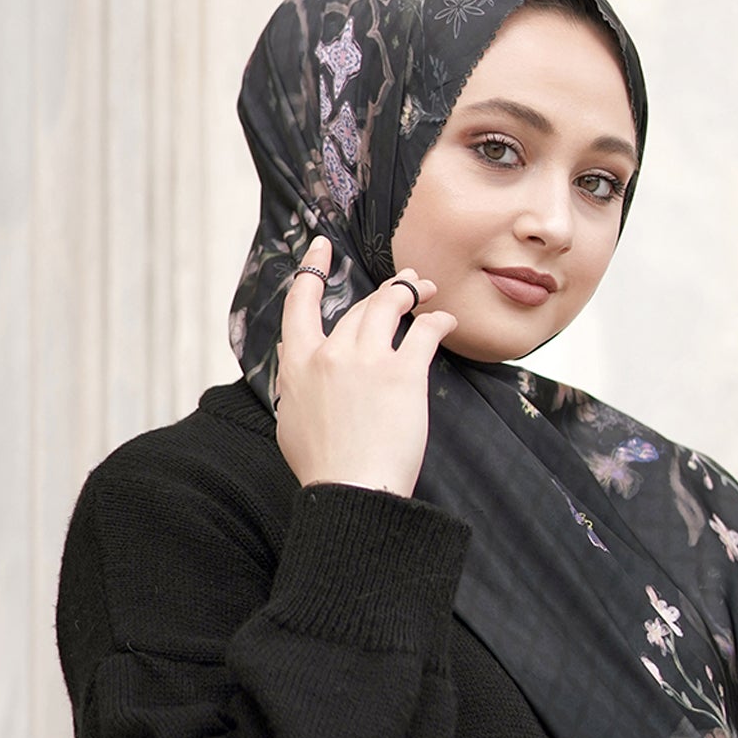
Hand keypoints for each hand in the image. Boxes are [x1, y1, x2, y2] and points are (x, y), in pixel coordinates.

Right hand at [275, 238, 455, 495]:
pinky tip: (446, 320)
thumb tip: (294, 360)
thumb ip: (295, 384)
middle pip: (358, 308)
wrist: (350, 490)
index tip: (322, 248)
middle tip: (407, 283)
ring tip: (427, 288)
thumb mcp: (291, 421)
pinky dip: (438, 321)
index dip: (312, 269)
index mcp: (298, 365)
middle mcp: (330, 354)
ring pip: (389, 305)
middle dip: (386, 290)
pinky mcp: (403, 374)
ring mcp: (367, 361)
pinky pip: (424, 332)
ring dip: (411, 290)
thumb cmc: (322, 468)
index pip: (300, 303)